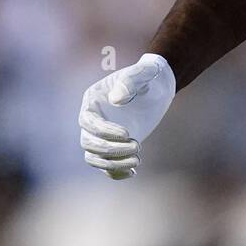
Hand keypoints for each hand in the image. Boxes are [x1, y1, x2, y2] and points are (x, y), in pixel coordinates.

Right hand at [79, 54, 175, 179]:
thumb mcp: (144, 73)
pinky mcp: (113, 146)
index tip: (127, 134)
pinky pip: (106, 165)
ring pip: (94, 157)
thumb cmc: (149, 76)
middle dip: (110, 149)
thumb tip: (116, 99)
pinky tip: (132, 172)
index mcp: (93, 100)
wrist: (158, 87)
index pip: (88, 122)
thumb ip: (130, 81)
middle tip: (137, 145)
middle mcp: (93, 119)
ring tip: (137, 160)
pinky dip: (116, 172)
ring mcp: (102, 135)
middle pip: (88, 142)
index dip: (104, 131)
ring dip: (112, 163)